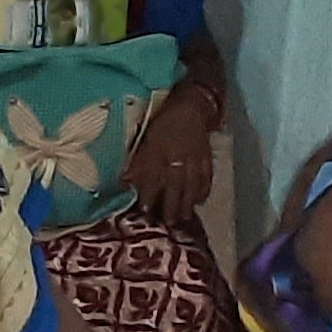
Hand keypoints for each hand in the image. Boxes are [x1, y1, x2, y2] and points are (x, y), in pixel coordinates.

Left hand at [128, 91, 217, 227]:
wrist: (191, 107)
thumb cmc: (163, 124)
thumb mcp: (145, 139)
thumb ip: (137, 162)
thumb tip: (124, 181)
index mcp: (159, 151)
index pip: (153, 177)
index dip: (148, 195)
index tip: (144, 210)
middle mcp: (178, 157)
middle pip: (175, 186)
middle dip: (170, 206)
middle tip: (167, 223)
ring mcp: (195, 159)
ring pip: (192, 186)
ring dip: (187, 203)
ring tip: (182, 218)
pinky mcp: (207, 158)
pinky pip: (207, 178)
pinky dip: (203, 191)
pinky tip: (199, 201)